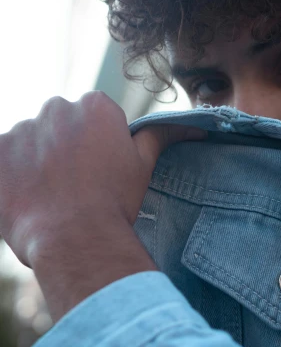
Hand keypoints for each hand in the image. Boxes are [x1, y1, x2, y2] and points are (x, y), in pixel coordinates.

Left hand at [0, 90, 205, 268]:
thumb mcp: (143, 166)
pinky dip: (10, 176)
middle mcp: (56, 108)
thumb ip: (161, 135)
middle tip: (72, 184)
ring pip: (28, 142)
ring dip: (33, 162)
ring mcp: (22, 129)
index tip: (95, 170)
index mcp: (94, 106)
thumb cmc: (114, 203)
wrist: (75, 240)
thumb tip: (196, 125)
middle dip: (61, 147)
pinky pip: (2, 159)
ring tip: (48, 197)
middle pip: (57, 124)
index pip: (90, 115)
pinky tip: (26, 200)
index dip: (93, 145)